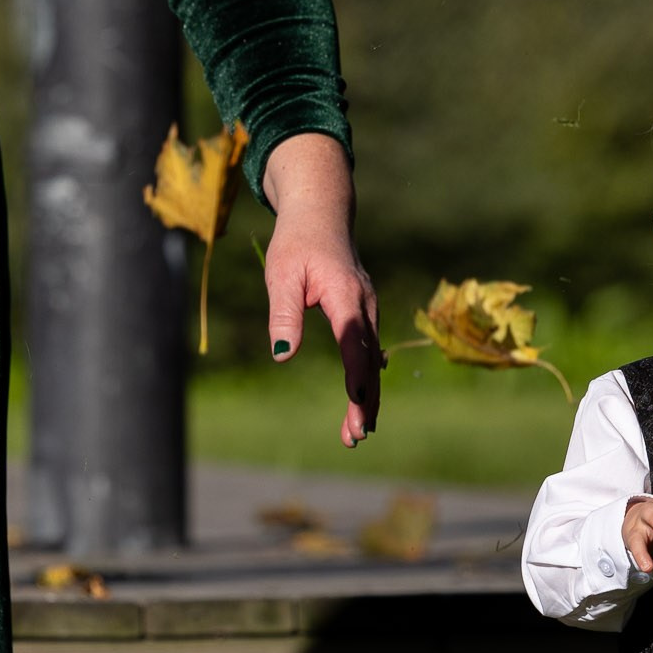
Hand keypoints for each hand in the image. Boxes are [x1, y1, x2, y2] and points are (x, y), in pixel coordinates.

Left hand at [261, 132, 380, 446]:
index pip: (353, 341)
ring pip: (372, 360)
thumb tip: (281, 355)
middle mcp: (364, 306)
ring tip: (356, 432)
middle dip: (365, 401)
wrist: (321, 216)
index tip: (359, 403)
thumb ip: (283, 314)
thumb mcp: (280, 275)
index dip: (357, 374)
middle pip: (369, 360)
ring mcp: (368, 310)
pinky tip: (365, 402)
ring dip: (367, 396)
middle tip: (355, 436)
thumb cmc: (296, 244)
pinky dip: (366, 378)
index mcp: (345, 295)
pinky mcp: (364, 314)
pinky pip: (368, 351)